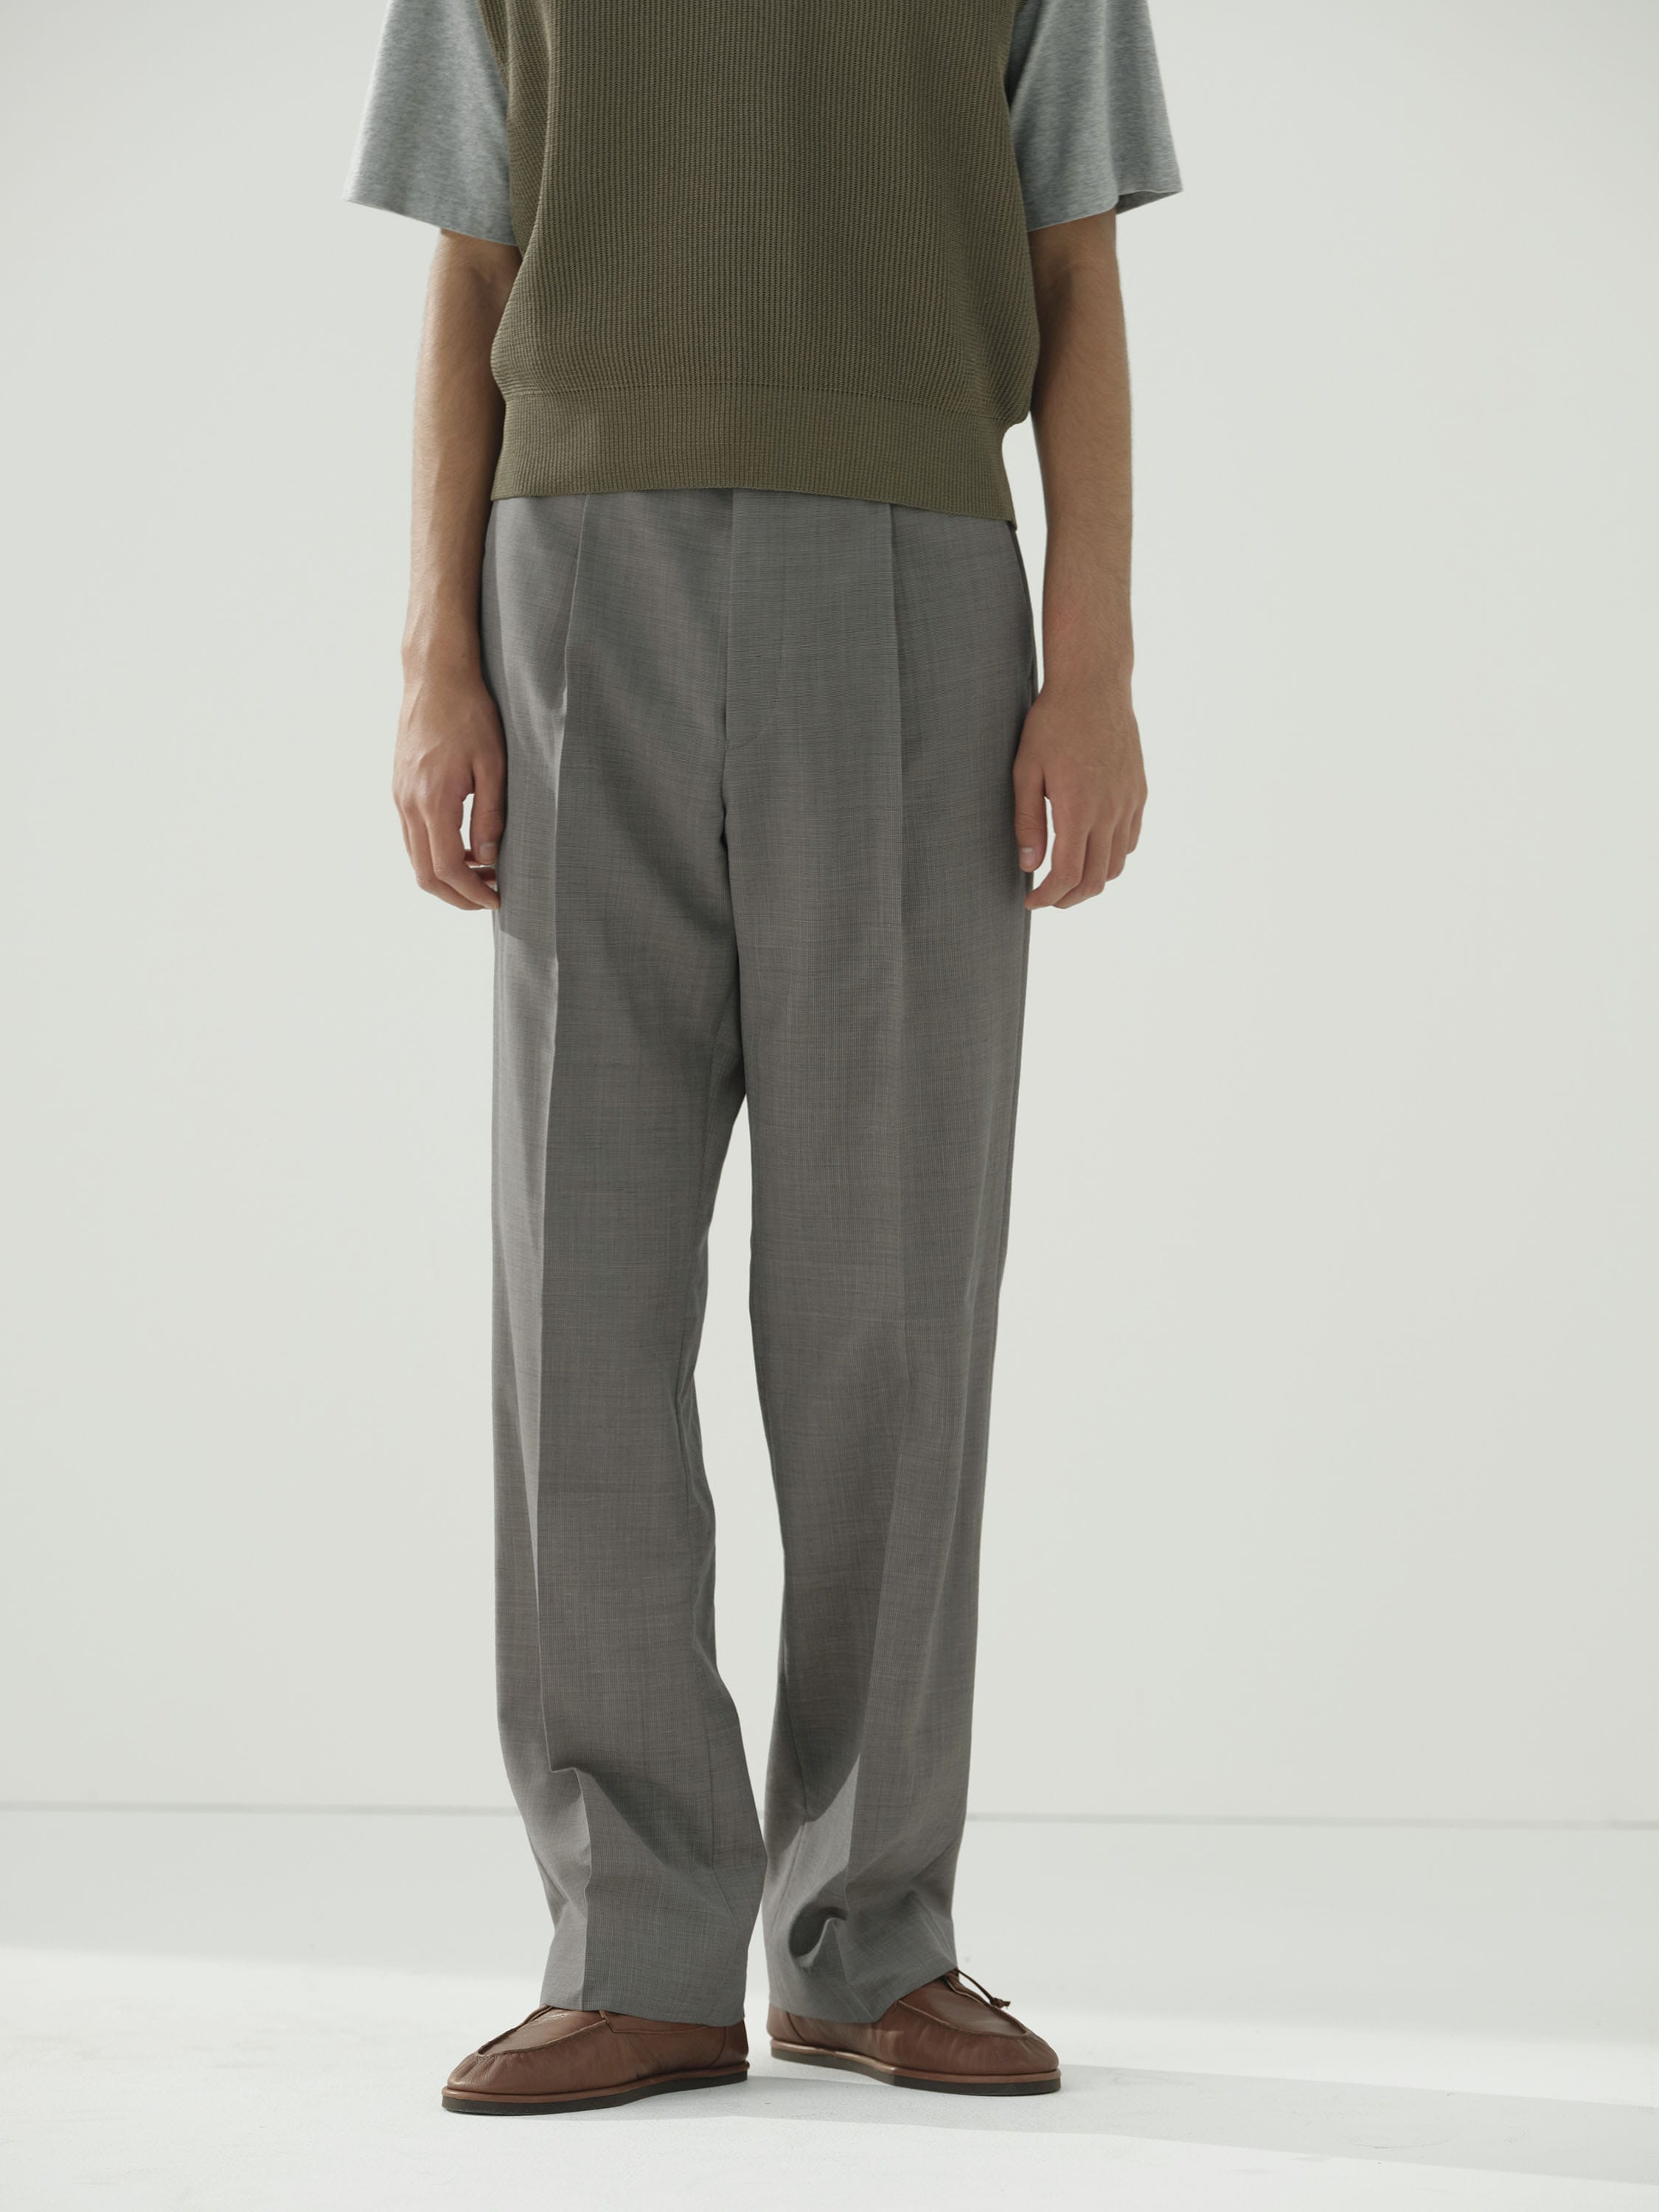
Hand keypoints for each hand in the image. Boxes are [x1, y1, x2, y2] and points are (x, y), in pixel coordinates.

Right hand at [392, 664, 505, 909]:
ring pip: (415, 858)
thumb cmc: (470, 714)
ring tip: (483, 874)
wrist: (434, 677)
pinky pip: (412, 837)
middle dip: (458, 895)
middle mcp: (408, 803)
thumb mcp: (494, 765)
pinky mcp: (399, 789)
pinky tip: (465, 848)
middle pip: (424, 874)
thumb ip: (491, 815)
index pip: (446, 868)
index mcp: (433, 800)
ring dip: (447, 877)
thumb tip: (487, 859)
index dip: (472, 892)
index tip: (497, 899)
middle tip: (491, 896)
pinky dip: (435, 855)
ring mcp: (399, 797)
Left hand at [1012, 678, 1145, 909]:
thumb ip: (1027, 821)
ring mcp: (1129, 803)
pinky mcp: (1139, 792)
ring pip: (1117, 865)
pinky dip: (1112, 857)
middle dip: (1069, 898)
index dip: (1048, 897)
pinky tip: (1091, 850)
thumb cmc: (1052, 723)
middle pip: (1095, 879)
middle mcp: (1110, 811)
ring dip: (1092, 881)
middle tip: (1047, 898)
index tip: (1030, 901)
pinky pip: (1130, 840)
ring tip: (1068, 879)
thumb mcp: (1026, 770)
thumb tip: (1029, 866)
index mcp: (1079, 809)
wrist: (1094, 685)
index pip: (1067, 875)